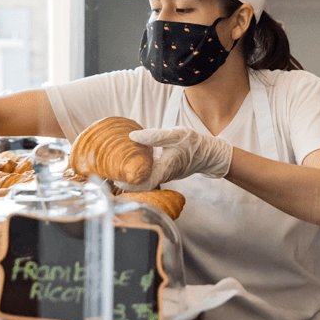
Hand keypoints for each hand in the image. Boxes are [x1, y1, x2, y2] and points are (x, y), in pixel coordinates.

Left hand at [116, 127, 232, 191]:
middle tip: (110, 174)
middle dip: (126, 182)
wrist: (209, 153)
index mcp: (164, 169)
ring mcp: (165, 176)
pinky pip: (150, 177)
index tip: (115, 179)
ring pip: (145, 182)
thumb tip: (132, 136)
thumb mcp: (175, 134)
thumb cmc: (193, 143)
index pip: (143, 183)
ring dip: (132, 178)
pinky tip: (132, 166)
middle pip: (141, 185)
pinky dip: (140, 174)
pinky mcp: (166, 173)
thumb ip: (154, 136)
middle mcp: (164, 176)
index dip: (128, 184)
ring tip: (117, 170)